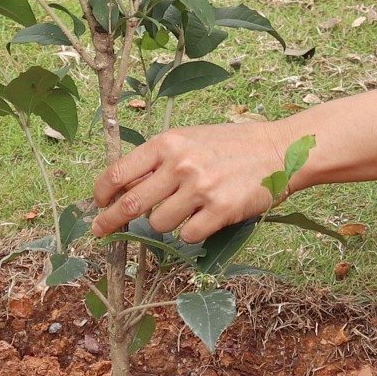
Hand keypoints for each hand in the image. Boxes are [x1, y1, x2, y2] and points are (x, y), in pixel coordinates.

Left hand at [95, 122, 298, 241]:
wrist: (278, 150)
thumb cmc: (230, 145)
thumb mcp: (190, 140)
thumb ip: (158, 161)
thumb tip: (122, 189)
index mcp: (168, 143)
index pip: (118, 173)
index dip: (101, 193)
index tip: (98, 204)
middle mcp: (181, 164)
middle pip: (130, 203)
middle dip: (110, 221)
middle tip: (102, 231)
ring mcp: (200, 188)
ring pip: (158, 224)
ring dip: (164, 224)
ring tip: (184, 211)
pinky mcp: (220, 210)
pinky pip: (188, 235)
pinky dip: (191, 233)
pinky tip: (204, 218)